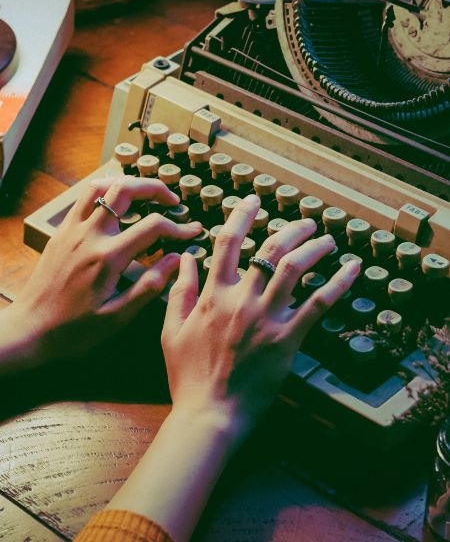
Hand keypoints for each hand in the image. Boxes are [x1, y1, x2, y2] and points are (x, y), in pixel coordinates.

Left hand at [1, 175, 201, 369]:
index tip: (192, 232)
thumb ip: (149, 286)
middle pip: (125, 190)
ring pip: (101, 186)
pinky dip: (104, 192)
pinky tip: (115, 205)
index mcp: (108, 257)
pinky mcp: (61, 232)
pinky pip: (83, 198)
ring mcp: (72, 230)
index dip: (178, 227)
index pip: (153, 227)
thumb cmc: (74, 329)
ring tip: (145, 194)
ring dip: (127, 184)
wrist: (30, 329)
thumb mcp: (117, 317)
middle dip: (155, 189)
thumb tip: (175, 260)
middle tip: (172, 201)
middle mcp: (89, 235)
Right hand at [162, 194, 359, 441]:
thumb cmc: (188, 374)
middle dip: (290, 229)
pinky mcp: (287, 340)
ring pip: (295, 269)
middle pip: (270, 250)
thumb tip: (185, 258)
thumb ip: (179, 290)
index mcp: (213, 294)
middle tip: (305, 221)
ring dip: (314, 247)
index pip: (228, 242)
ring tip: (327, 237)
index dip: (241, 215)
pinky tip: (350, 269)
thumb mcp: (171, 329)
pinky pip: (317, 306)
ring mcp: (266, 319)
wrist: (209, 413)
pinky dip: (336, 284)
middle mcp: (242, 299)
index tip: (253, 200)